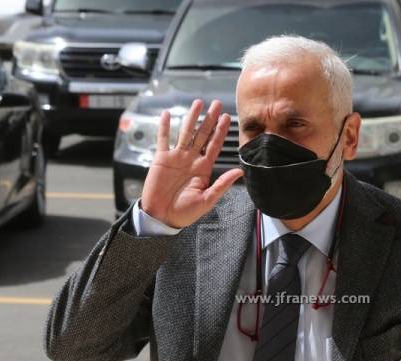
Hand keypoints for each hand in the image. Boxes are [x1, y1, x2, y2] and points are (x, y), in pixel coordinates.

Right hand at [139, 98, 243, 227]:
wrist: (163, 216)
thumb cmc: (185, 212)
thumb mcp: (207, 200)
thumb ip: (222, 184)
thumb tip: (239, 171)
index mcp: (203, 168)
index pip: (214, 146)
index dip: (221, 131)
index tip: (227, 118)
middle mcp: (191, 159)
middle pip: (202, 134)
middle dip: (209, 119)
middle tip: (216, 103)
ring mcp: (176, 157)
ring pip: (185, 132)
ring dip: (191, 118)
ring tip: (197, 103)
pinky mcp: (161, 159)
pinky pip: (163, 139)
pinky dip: (164, 127)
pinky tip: (166, 114)